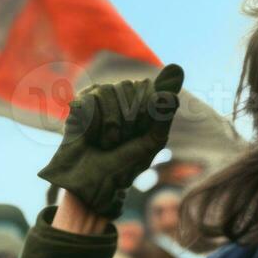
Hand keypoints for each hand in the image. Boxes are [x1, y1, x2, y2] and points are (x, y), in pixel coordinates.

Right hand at [38, 64, 183, 220]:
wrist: (94, 184)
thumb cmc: (125, 164)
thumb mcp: (152, 140)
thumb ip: (164, 110)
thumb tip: (176, 73)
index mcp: (144, 100)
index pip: (153, 89)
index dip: (151, 110)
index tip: (145, 129)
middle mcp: (123, 93)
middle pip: (133, 87)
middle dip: (131, 121)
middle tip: (123, 142)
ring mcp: (101, 95)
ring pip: (112, 91)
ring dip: (113, 127)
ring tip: (108, 142)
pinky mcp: (81, 101)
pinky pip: (93, 101)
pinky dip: (96, 125)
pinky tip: (93, 137)